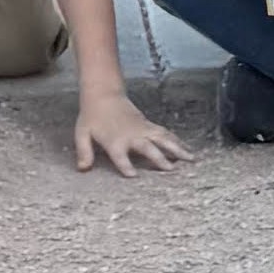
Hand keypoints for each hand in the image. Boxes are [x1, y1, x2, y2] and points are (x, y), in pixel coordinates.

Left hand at [73, 89, 187, 174]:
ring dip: (177, 148)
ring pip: (163, 139)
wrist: (103, 96)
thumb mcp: (82, 134)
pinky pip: (165, 133)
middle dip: (159, 158)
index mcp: (114, 141)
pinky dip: (176, 140)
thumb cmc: (92, 117)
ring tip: (191, 158)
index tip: (133, 176)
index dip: (126, 166)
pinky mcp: (148, 125)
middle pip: (148, 148)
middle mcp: (131, 136)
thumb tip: (83, 169)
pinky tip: (185, 147)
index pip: (120, 156)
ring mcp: (142, 129)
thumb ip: (84, 152)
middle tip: (171, 169)